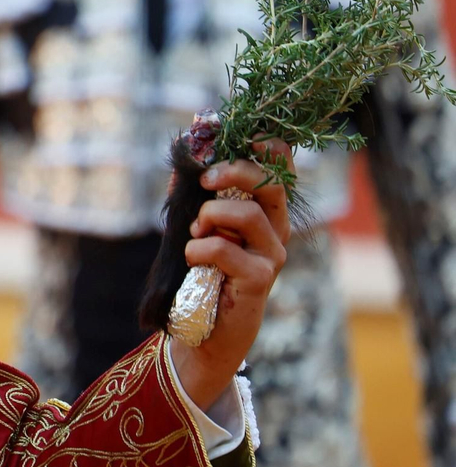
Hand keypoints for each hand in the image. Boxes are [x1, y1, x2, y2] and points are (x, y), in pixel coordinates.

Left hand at [171, 141, 292, 409]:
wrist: (204, 328)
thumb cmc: (200, 273)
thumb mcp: (194, 225)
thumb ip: (191, 191)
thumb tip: (184, 148)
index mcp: (266, 211)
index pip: (283, 169)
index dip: (270, 147)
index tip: (246, 137)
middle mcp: (277, 229)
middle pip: (272, 183)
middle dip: (235, 171)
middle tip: (204, 180)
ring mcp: (272, 255)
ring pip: (247, 215)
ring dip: (210, 216)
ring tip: (195, 233)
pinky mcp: (259, 279)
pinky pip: (225, 249)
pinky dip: (199, 248)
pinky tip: (194, 257)